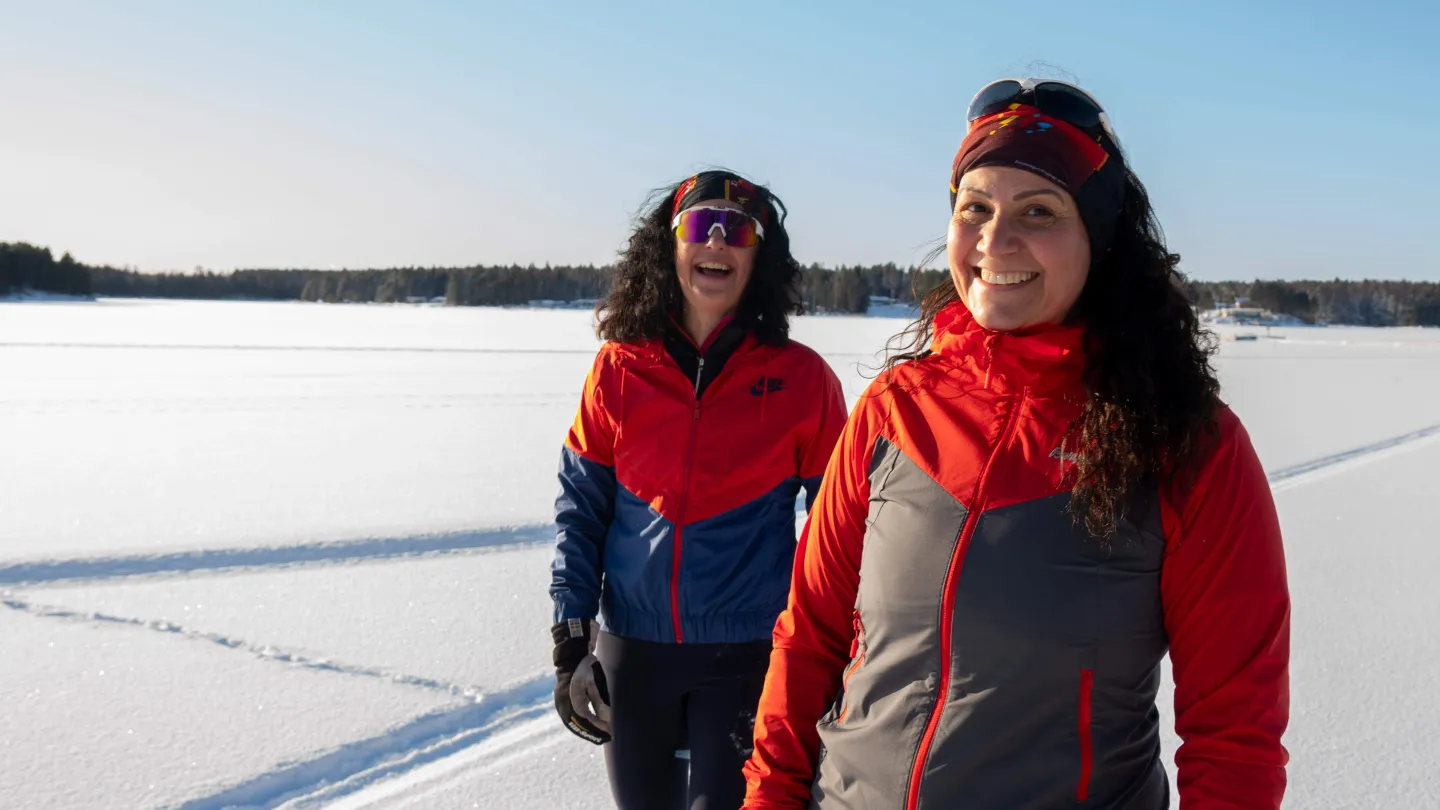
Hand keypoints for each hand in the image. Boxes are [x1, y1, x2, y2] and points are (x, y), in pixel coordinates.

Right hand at [551, 618, 611, 744]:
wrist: (573, 655)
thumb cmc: (587, 667)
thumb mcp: (595, 682)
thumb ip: (600, 702)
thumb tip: (607, 720)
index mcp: (571, 697)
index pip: (584, 720)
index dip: (596, 729)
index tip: (609, 734)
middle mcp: (562, 702)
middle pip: (577, 724)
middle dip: (591, 732)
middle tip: (605, 738)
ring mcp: (561, 701)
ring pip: (573, 721)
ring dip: (586, 729)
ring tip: (599, 735)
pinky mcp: (562, 699)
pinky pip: (571, 716)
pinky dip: (581, 722)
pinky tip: (590, 725)